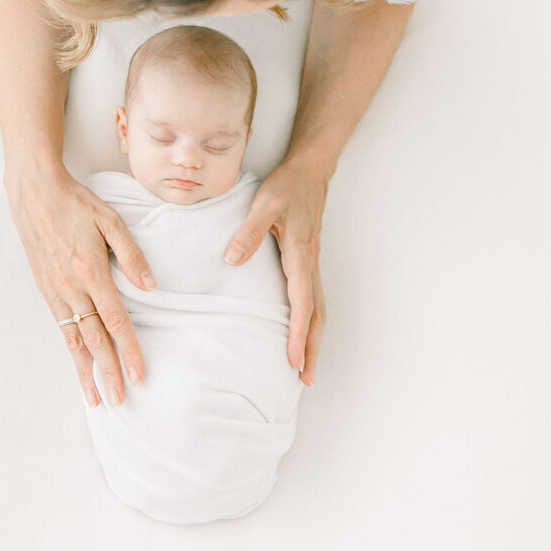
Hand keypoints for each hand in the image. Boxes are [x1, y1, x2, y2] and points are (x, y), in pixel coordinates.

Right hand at [6, 161, 156, 408]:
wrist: (34, 193)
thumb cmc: (76, 202)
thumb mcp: (110, 220)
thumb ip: (131, 254)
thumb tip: (151, 286)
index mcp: (91, 272)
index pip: (116, 321)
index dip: (129, 350)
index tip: (140, 373)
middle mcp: (72, 288)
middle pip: (94, 339)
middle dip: (108, 372)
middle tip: (120, 399)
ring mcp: (55, 291)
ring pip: (74, 339)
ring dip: (86, 370)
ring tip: (95, 397)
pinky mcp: (45, 288)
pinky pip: (60, 327)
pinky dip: (70, 349)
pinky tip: (77, 363)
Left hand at [223, 157, 328, 386]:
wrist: (310, 171)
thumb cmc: (287, 186)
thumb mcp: (265, 204)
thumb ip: (249, 231)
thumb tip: (232, 259)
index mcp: (301, 255)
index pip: (302, 304)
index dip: (298, 334)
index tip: (294, 361)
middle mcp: (310, 264)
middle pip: (317, 315)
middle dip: (312, 348)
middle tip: (306, 379)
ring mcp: (312, 263)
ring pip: (318, 308)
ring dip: (314, 338)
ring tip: (306, 366)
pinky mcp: (308, 259)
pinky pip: (313, 297)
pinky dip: (310, 320)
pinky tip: (301, 330)